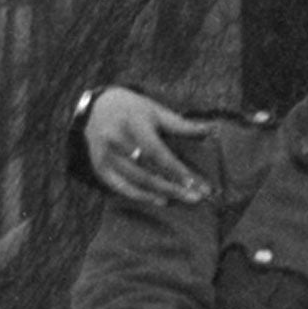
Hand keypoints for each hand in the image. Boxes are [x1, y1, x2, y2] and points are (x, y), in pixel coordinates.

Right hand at [87, 88, 212, 205]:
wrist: (97, 107)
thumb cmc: (133, 109)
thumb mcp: (156, 110)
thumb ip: (181, 124)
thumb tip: (210, 130)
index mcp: (132, 123)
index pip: (157, 152)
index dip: (178, 170)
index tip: (198, 184)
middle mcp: (115, 140)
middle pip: (147, 170)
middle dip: (174, 186)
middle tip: (197, 197)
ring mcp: (105, 156)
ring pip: (136, 181)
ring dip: (161, 193)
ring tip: (184, 199)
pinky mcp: (99, 167)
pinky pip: (120, 187)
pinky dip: (141, 196)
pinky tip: (160, 200)